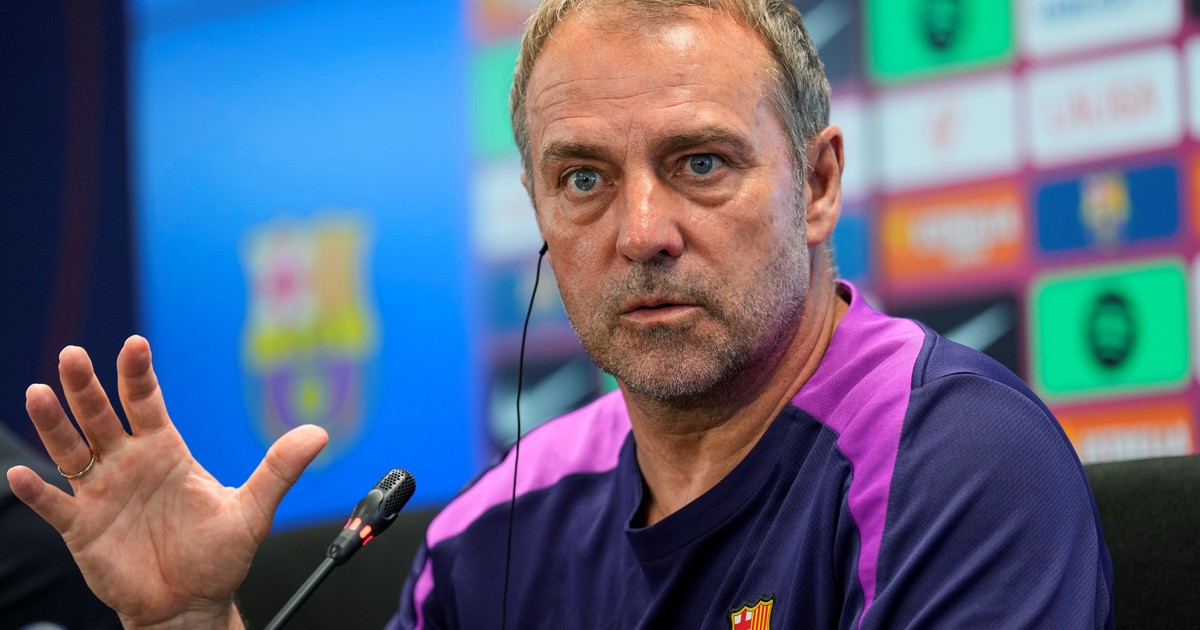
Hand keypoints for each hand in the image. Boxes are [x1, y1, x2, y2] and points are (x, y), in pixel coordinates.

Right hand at [5, 336, 327, 628]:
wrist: (190, 604)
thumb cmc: (217, 557)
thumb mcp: (252, 511)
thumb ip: (279, 470)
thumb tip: (318, 434)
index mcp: (166, 452)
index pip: (147, 403)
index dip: (138, 375)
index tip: (134, 344)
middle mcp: (129, 464)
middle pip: (102, 417)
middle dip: (87, 387)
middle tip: (74, 356)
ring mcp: (102, 493)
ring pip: (72, 450)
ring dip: (54, 424)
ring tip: (38, 393)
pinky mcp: (83, 528)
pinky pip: (55, 504)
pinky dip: (37, 490)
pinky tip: (19, 473)